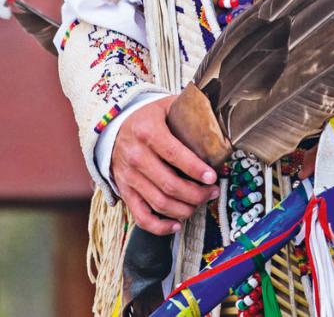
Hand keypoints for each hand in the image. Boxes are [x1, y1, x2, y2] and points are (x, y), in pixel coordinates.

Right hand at [111, 95, 218, 234]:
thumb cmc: (148, 117)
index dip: (195, 169)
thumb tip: (218, 123)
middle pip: (169, 184)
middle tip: (212, 192)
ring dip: (184, 209)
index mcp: (148, 132)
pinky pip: (141, 217)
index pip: (174, 154)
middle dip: (196, 193)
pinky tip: (177, 223)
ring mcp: (129, 176)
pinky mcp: (125, 191)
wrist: (115, 127)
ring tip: (201, 203)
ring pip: (159, 203)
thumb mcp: (167, 106)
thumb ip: (189, 112)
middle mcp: (136, 156)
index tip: (212, 177)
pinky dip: (160, 226)